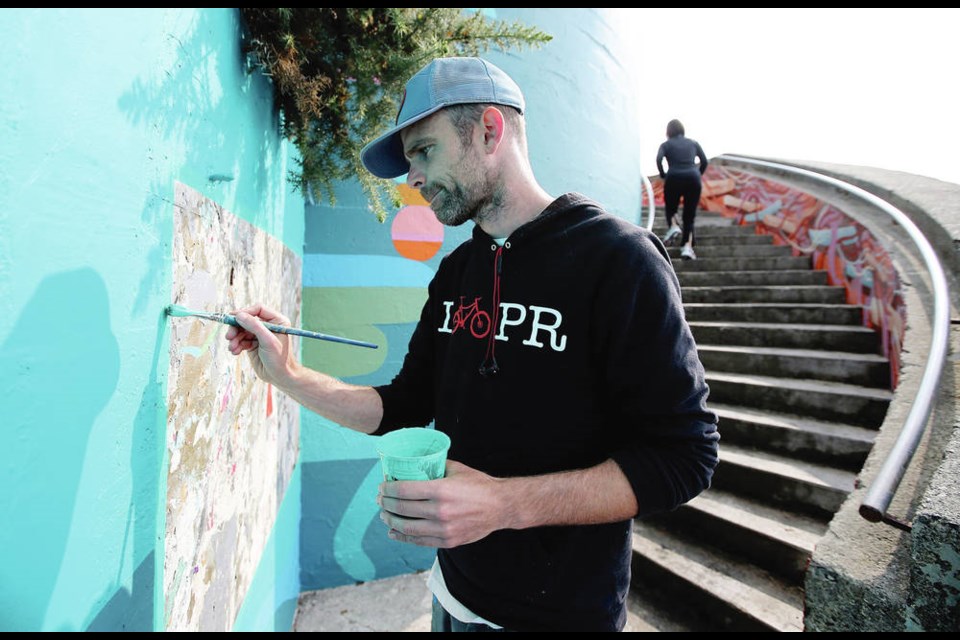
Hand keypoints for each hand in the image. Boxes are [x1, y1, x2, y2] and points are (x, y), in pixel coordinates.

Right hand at [224, 303, 298, 386]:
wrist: (280, 377)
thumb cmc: (279, 359)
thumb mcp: (268, 341)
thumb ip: (254, 326)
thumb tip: (239, 315)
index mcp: (277, 321)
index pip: (258, 309)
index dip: (245, 312)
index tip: (233, 318)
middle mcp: (268, 326)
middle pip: (246, 320)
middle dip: (236, 328)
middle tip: (228, 336)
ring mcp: (259, 335)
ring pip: (241, 330)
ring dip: (234, 339)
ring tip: (232, 348)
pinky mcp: (253, 344)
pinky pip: (240, 340)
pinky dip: (236, 345)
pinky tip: (235, 352)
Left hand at [378, 461, 507, 547]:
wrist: (501, 507)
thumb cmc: (479, 485)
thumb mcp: (457, 469)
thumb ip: (435, 467)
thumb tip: (415, 464)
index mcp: (441, 490)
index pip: (404, 491)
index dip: (388, 489)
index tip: (382, 486)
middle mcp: (441, 512)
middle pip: (402, 509)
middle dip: (386, 504)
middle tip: (380, 499)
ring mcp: (444, 529)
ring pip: (408, 528)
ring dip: (391, 521)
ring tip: (384, 515)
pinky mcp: (448, 541)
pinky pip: (419, 541)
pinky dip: (403, 537)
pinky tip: (394, 531)